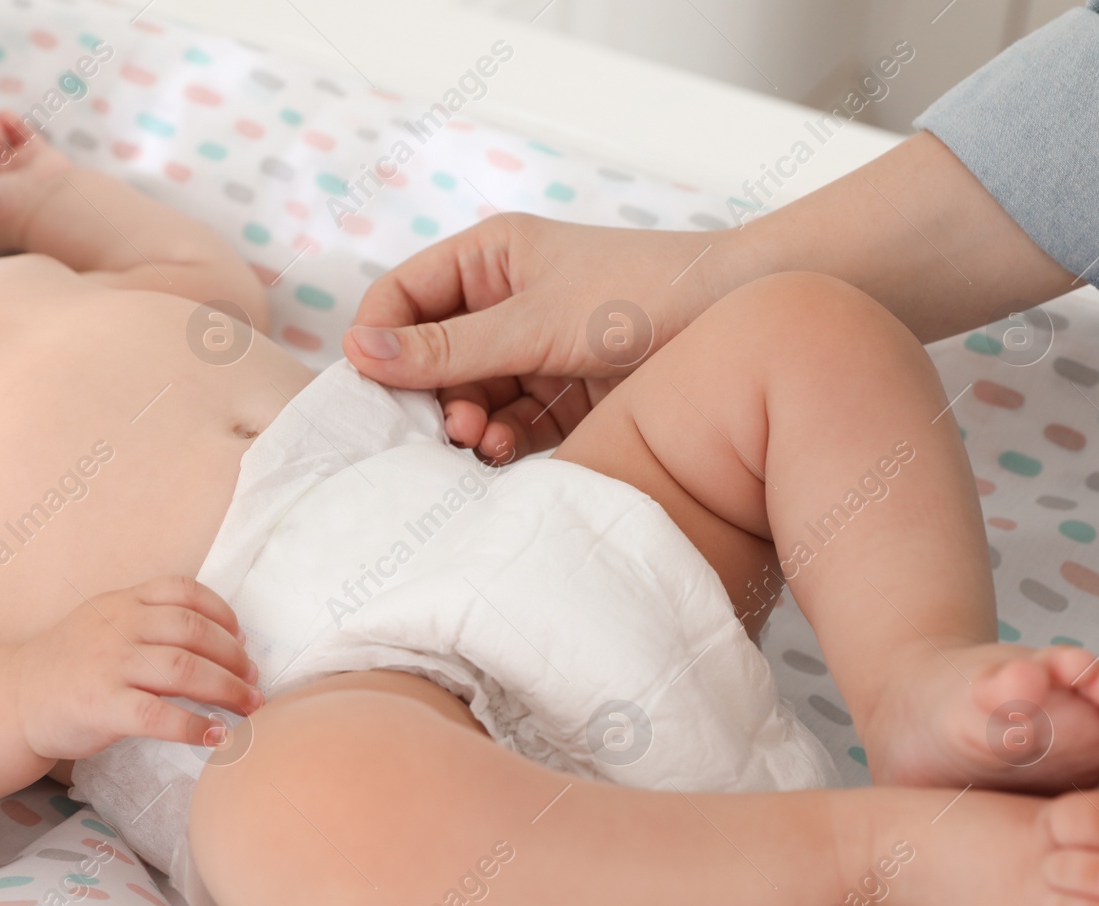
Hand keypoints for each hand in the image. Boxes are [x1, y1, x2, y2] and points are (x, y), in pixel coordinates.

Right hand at [11, 576, 261, 759]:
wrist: (16, 699)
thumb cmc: (74, 663)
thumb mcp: (107, 622)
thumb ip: (153, 620)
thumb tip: (227, 639)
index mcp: (123, 601)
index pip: (184, 591)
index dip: (222, 613)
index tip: (242, 638)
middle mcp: (118, 626)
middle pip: (194, 632)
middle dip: (234, 657)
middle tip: (254, 679)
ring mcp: (109, 665)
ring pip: (183, 669)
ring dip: (227, 689)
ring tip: (250, 706)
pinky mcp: (102, 707)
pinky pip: (158, 716)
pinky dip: (194, 726)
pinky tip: (216, 735)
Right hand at [343, 213, 727, 460]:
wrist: (740, 320)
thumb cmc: (643, 294)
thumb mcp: (536, 321)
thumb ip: (449, 347)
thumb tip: (358, 353)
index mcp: (489, 259)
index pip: (402, 298)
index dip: (379, 341)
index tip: (369, 390)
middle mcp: (504, 304)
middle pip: (431, 358)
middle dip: (429, 396)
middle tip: (445, 429)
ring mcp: (533, 353)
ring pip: (469, 398)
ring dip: (468, 425)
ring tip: (481, 441)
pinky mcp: (563, 398)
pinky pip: (510, 426)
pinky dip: (503, 443)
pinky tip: (508, 454)